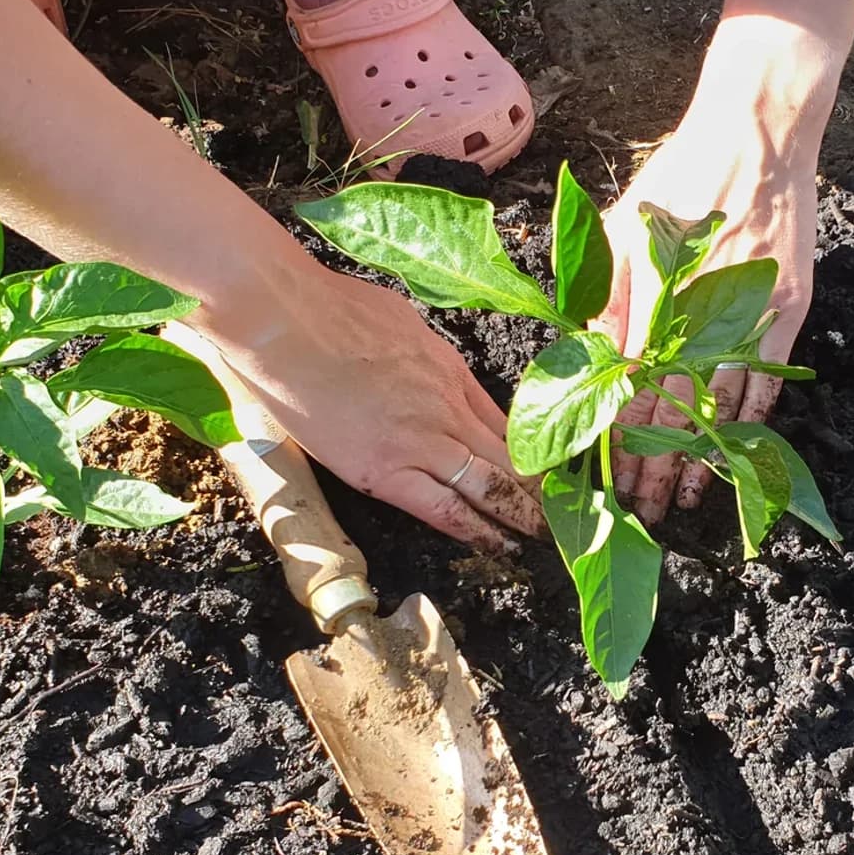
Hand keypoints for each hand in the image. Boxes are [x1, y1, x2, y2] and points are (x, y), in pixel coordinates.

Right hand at [220, 269, 543, 552]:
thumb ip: (424, 353)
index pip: (507, 422)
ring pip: (488, 485)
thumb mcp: (402, 319)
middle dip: (542, 488)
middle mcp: (446, 408)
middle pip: (510, 456)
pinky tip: (499, 545)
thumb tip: (425, 364)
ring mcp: (419, 440)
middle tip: (570, 513)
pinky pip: (442, 508)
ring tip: (546, 536)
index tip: (553, 470)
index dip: (534, 450)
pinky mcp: (384, 470)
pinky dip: (476, 529)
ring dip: (521, 514)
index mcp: (450, 371)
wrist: (283, 320)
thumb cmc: (329, 309)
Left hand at [603, 113, 819, 523]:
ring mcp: (748, 316)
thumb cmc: (680, 174)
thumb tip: (583, 352)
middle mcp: (700, 314)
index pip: (629, 387)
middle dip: (653, 466)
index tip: (605, 478)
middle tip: (640, 511)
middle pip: (672, 409)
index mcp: (655, 294)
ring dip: (699, 458)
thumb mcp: (623, 224)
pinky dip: (747, 424)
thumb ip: (602, 290)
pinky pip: (764, 382)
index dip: (616, 438)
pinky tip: (734, 454)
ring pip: (718, 407)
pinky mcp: (785, 312)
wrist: (757, 133)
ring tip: (684, 500)